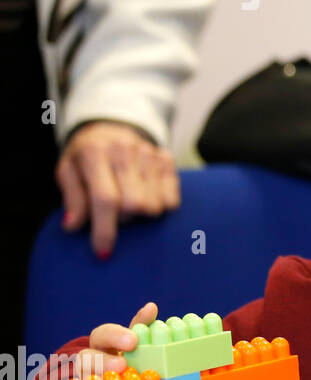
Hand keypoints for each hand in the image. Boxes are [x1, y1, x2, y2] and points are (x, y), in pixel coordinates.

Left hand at [56, 121, 180, 258]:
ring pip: (155, 205)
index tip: (103, 252)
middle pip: (135, 204)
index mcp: (95, 153)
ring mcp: (149, 153)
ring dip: (141, 215)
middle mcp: (125, 150)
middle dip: (124, 220)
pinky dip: (159, 206)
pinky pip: (172, 200)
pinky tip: (146, 196)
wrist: (110, 128)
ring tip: (129, 203)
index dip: (105, 229)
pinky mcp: (167, 159)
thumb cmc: (86, 157)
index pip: (105, 199)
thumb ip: (72, 198)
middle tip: (115, 216)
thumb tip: (73, 226)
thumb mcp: (68, 172)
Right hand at [74, 302, 158, 379]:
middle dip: (103, 360)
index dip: (116, 336)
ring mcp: (84, 379)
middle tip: (122, 365)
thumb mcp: (132, 341)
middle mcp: (89, 360)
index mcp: (102, 343)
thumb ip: (140, 325)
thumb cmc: (126, 355)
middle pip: (85, 357)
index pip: (104, 334)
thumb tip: (151, 306)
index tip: (133, 341)